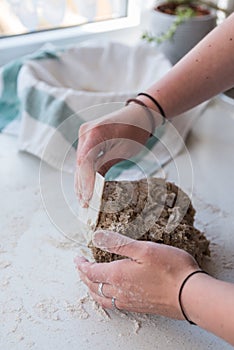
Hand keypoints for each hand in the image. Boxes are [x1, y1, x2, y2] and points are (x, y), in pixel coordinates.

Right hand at [75, 103, 161, 206]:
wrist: (138, 114)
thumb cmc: (135, 131)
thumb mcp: (123, 151)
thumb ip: (106, 165)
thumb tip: (94, 185)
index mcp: (94, 133)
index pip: (85, 162)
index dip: (85, 182)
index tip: (87, 198)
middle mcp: (85, 132)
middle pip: (80, 163)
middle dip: (82, 185)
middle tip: (84, 204)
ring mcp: (85, 134)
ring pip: (81, 162)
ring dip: (81, 181)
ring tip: (83, 200)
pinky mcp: (87, 139)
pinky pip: (84, 158)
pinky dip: (86, 172)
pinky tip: (85, 186)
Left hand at [75, 230, 198, 318]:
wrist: (191, 295)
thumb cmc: (171, 269)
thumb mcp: (144, 248)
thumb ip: (118, 243)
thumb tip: (97, 237)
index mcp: (118, 275)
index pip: (91, 272)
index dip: (81, 265)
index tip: (77, 258)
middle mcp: (120, 291)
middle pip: (94, 286)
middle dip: (84, 276)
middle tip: (80, 268)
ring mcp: (130, 301)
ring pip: (102, 297)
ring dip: (92, 288)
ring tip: (90, 282)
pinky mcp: (140, 307)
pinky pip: (114, 304)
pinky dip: (105, 297)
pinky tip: (112, 294)